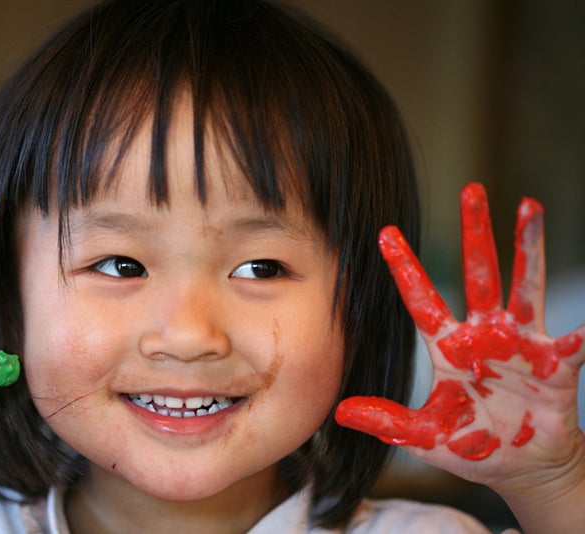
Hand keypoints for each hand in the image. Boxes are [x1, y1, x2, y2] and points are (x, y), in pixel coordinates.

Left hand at [335, 182, 584, 492]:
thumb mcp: (426, 434)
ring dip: (528, 247)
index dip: (405, 267)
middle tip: (470, 190)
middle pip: (479, 273)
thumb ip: (388, 420)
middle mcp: (484, 334)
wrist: (524, 468)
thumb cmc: (475, 444)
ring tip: (529, 206)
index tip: (385, 232)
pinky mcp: (555, 364)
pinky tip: (583, 327)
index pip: (422, 299)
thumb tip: (340, 411)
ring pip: (524, 285)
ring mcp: (521, 343)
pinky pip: (571, 345)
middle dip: (475, 232)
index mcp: (449, 346)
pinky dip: (578, 335)